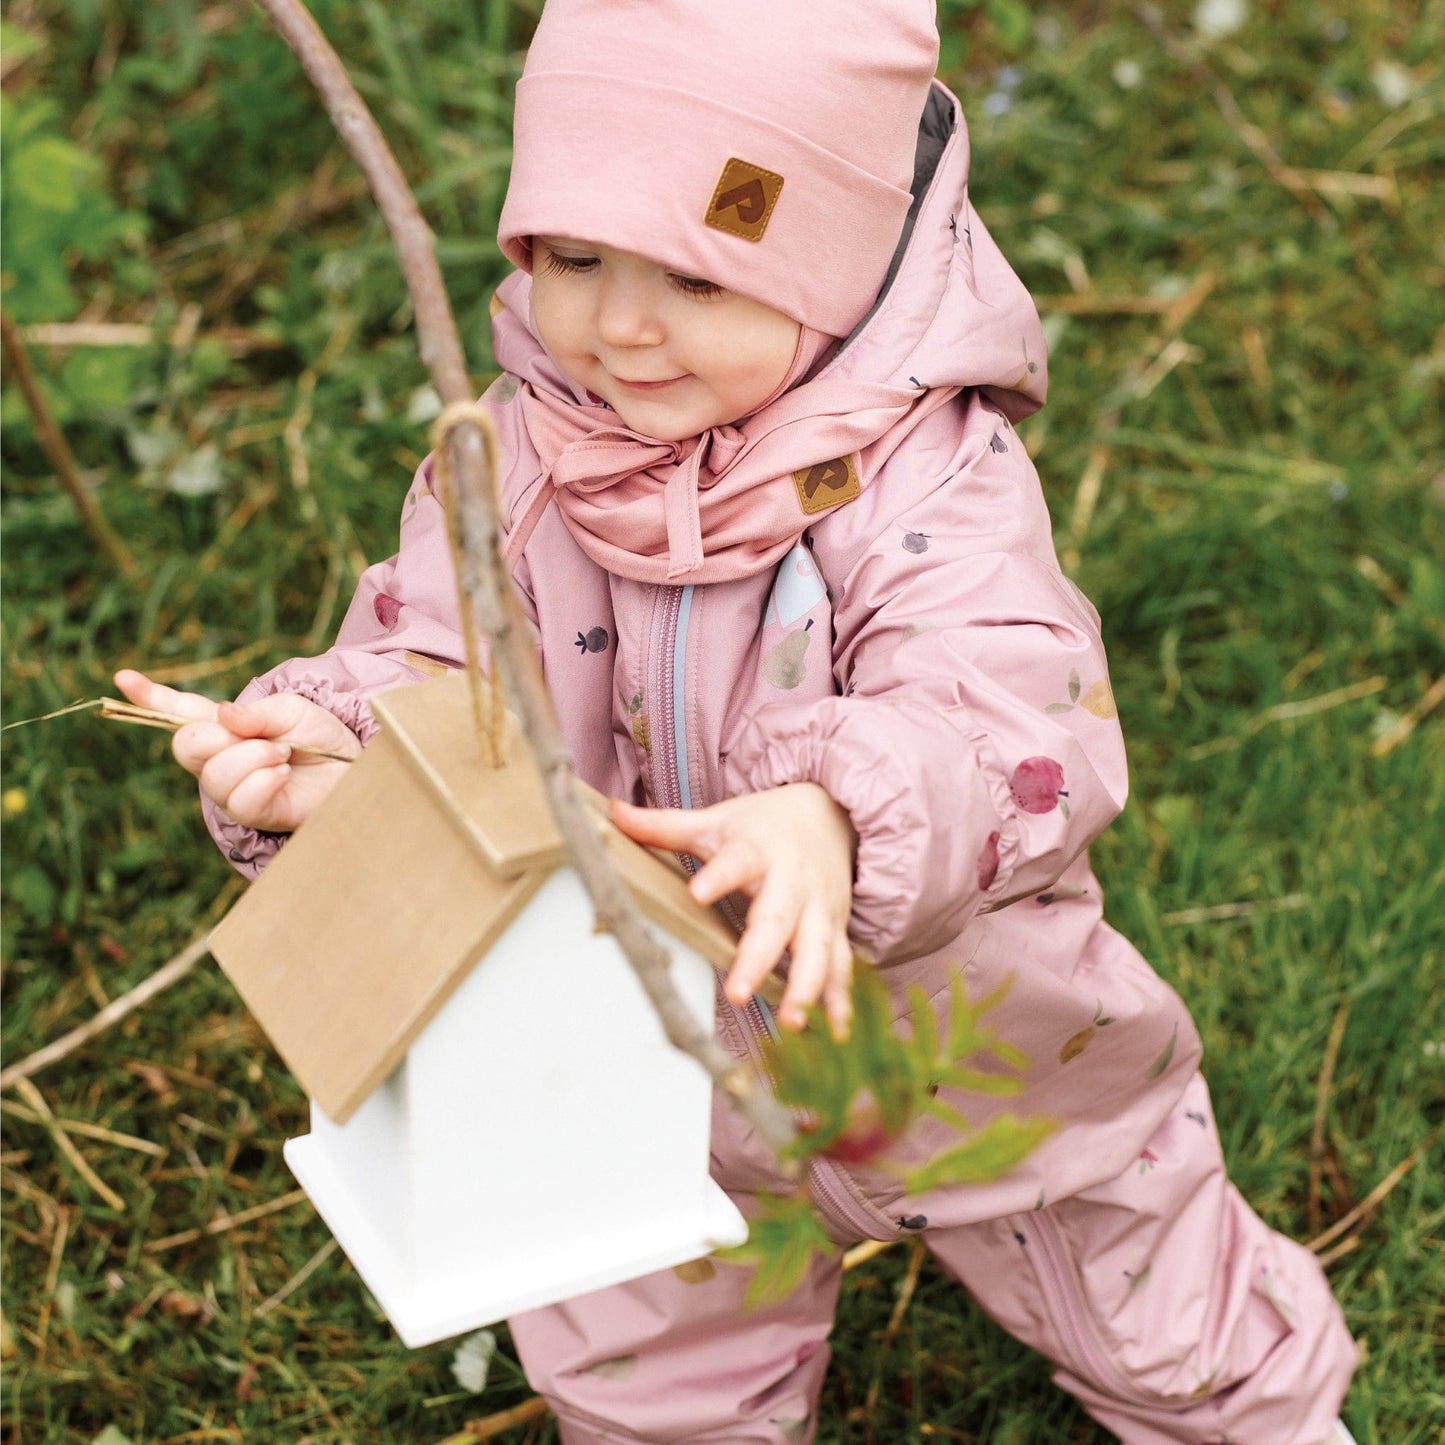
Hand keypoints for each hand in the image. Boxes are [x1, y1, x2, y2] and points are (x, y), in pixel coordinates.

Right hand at [113, 669, 361, 832]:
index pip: (179, 711)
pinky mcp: (250, 812)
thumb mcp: (292, 711)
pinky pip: (240, 798)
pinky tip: (284, 774)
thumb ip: (257, 713)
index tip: (122, 678)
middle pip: (186, 746)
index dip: (150, 697)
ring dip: (255, 757)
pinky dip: (266, 780)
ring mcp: (232, 787)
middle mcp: (219, 758)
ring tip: (284, 755)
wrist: (353, 768)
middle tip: (264, 737)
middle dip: (221, 737)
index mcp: (223, 725)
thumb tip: (223, 716)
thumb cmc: (320, 737)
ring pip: (215, 773)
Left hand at [611, 783, 857, 1036]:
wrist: (830, 813)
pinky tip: (837, 1031)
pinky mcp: (836, 928)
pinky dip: (842, 999)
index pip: (737, 862)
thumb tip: (613, 812)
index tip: (697, 893)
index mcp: (758, 851)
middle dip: (759, 957)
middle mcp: (793, 881)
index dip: (718, 877)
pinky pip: (842, 966)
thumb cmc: (763, 825)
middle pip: (777, 919)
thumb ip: (665, 826)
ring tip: (792, 1021)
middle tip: (738, 993)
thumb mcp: (716, 821)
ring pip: (817, 949)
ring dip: (807, 986)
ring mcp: (819, 907)